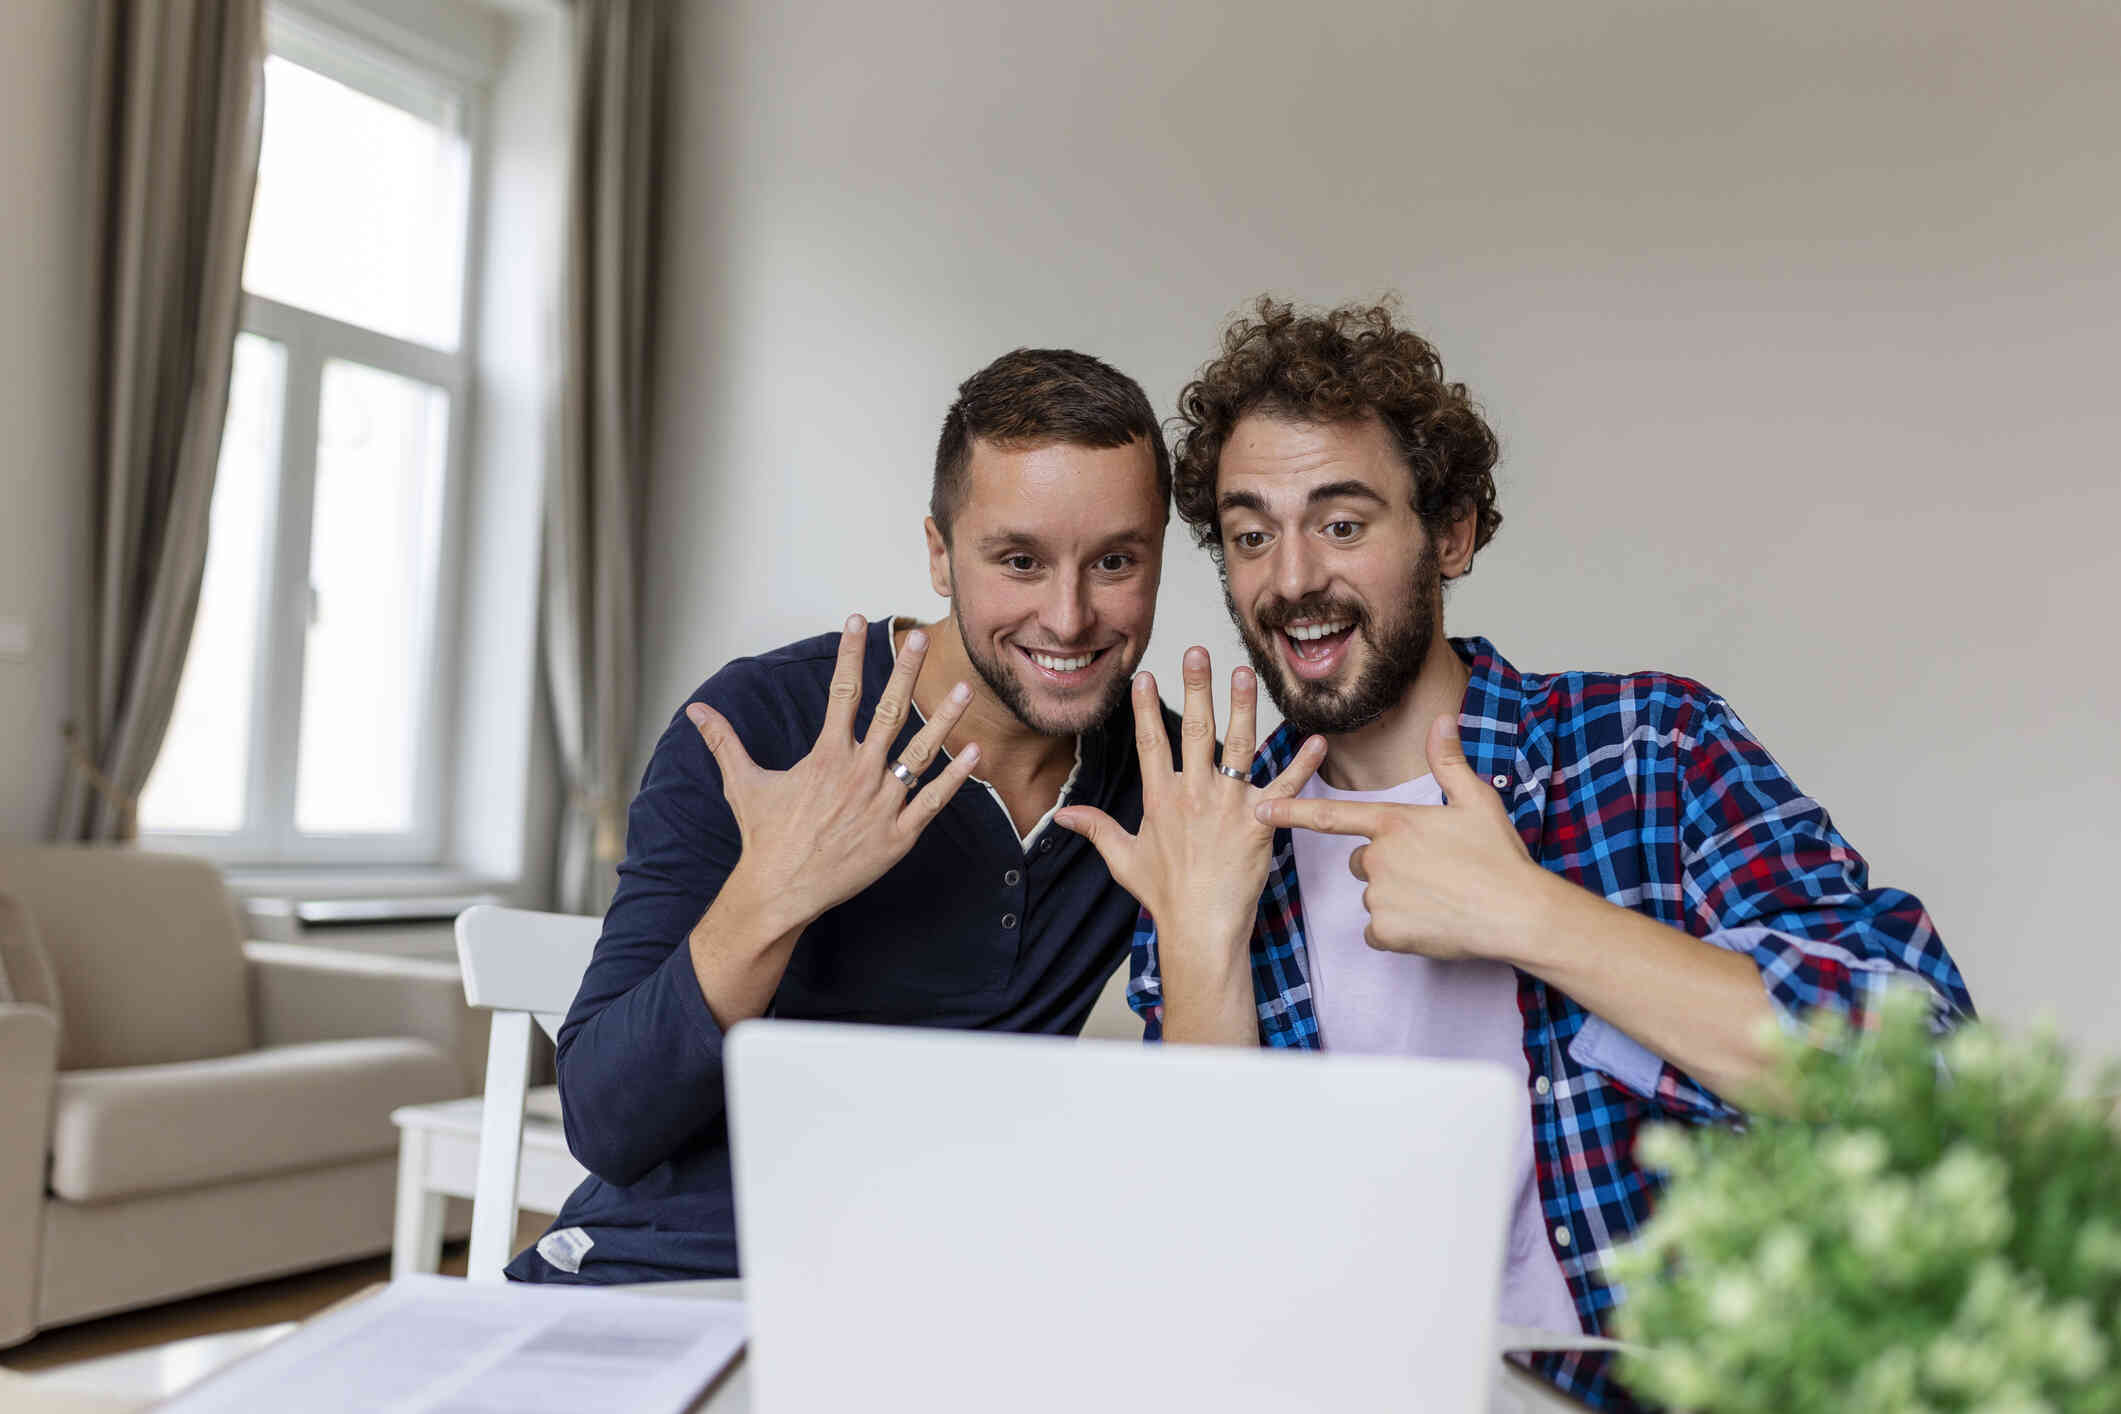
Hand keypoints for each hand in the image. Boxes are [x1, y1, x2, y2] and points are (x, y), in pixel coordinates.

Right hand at [687, 615, 982, 927]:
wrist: (780, 892)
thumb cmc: (763, 837)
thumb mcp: (742, 783)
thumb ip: (723, 741)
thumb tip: (694, 712)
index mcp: (825, 756)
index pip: (841, 691)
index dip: (850, 653)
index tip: (856, 621)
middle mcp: (858, 773)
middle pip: (889, 711)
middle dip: (906, 671)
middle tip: (921, 639)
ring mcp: (881, 803)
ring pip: (921, 752)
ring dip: (945, 718)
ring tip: (966, 689)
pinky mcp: (898, 835)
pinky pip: (934, 800)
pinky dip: (957, 777)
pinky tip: (975, 752)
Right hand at [1055, 646, 1324, 959]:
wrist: (1201, 929)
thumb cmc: (1165, 898)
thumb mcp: (1123, 859)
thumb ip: (1096, 828)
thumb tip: (1061, 816)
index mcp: (1161, 799)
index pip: (1151, 742)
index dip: (1147, 708)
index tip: (1145, 676)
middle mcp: (1194, 794)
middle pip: (1196, 730)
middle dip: (1197, 687)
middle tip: (1198, 651)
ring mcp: (1228, 805)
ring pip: (1238, 745)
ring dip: (1243, 706)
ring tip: (1246, 673)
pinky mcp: (1260, 822)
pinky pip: (1285, 787)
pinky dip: (1303, 764)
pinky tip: (1317, 740)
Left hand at [1255, 712, 1543, 962]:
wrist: (1517, 913)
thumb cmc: (1499, 857)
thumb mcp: (1476, 801)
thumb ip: (1448, 761)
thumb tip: (1442, 720)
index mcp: (1394, 823)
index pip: (1331, 815)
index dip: (1292, 811)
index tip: (1260, 809)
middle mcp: (1379, 858)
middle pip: (1362, 861)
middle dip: (1386, 866)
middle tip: (1432, 871)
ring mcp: (1380, 897)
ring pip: (1373, 897)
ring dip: (1396, 899)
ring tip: (1441, 897)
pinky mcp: (1387, 932)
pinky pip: (1378, 932)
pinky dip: (1399, 932)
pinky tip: (1432, 924)